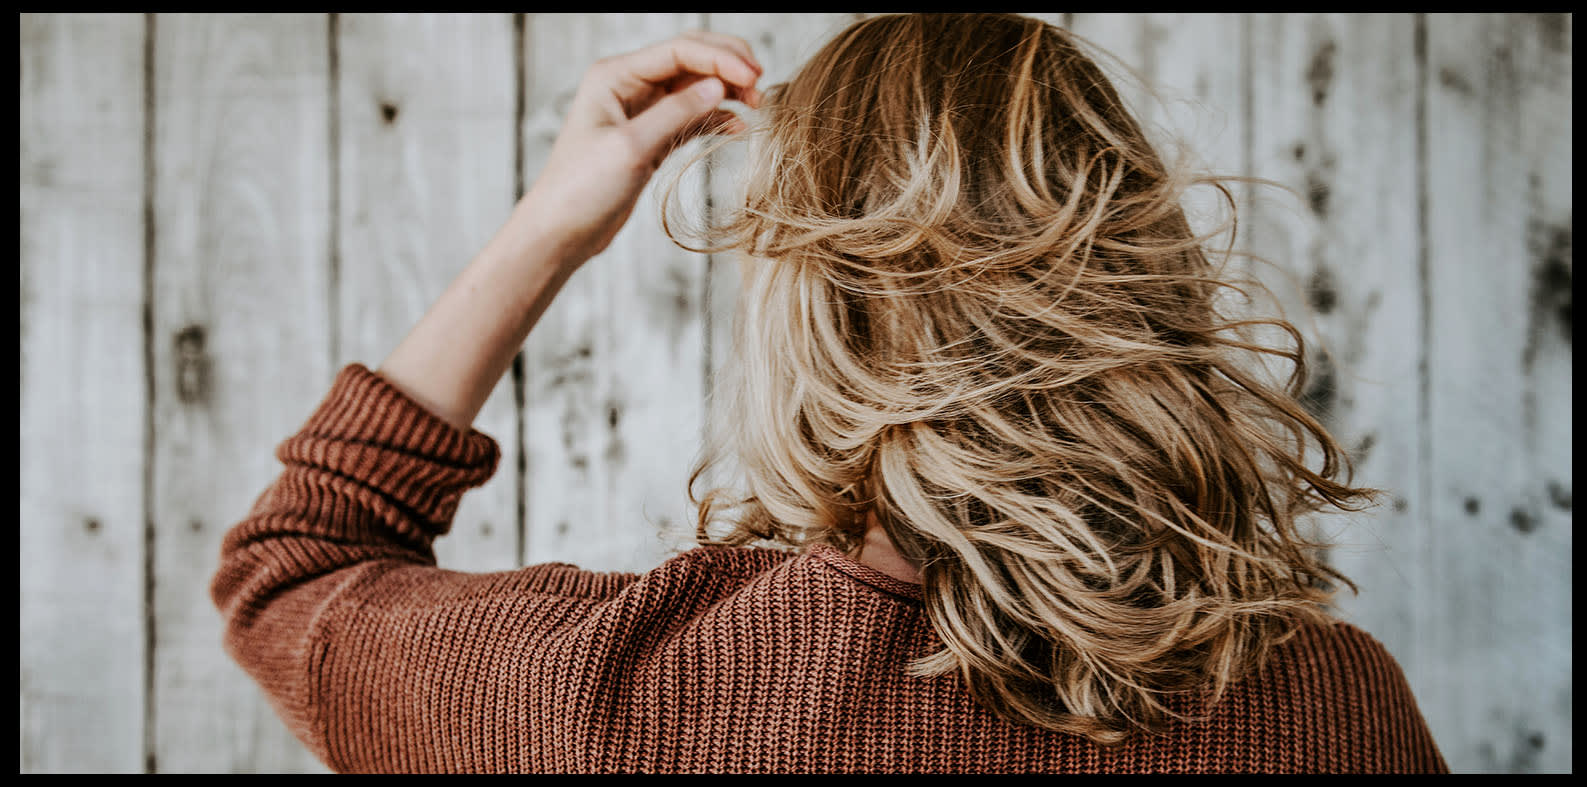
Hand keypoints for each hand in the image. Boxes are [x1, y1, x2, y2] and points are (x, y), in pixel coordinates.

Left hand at [516, 31, 763, 265]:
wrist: (561, 231)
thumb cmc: (581, 189)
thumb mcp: (631, 147)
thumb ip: (676, 113)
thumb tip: (719, 87)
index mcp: (615, 76)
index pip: (678, 50)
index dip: (720, 59)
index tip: (754, 77)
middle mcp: (628, 86)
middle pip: (689, 59)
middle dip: (727, 66)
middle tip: (761, 84)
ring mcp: (641, 111)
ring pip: (694, 88)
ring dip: (726, 92)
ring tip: (757, 106)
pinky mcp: (651, 138)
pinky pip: (691, 118)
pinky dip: (715, 119)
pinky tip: (738, 128)